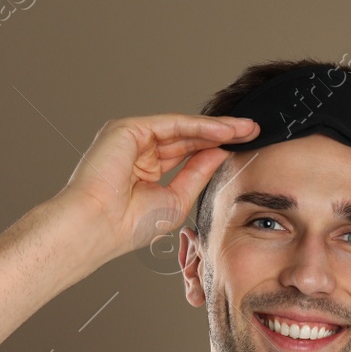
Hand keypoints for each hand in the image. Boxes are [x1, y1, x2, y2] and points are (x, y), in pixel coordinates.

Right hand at [53, 113, 259, 264]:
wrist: (97, 227)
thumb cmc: (127, 225)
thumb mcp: (176, 200)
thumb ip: (197, 174)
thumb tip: (220, 153)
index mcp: (145, 170)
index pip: (187, 154)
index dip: (216, 150)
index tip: (245, 149)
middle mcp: (138, 151)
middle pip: (188, 137)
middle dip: (222, 134)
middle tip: (253, 131)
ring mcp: (132, 138)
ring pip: (182, 128)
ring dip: (216, 128)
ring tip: (246, 129)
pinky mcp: (128, 129)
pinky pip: (172, 124)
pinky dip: (200, 127)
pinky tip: (224, 131)